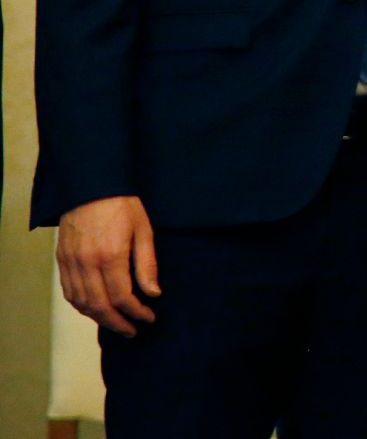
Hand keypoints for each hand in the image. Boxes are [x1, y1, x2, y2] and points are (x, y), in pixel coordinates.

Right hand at [57, 196, 159, 336]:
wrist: (91, 185)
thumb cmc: (122, 205)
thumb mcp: (144, 230)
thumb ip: (147, 264)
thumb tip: (153, 293)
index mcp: (110, 255)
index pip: (122, 297)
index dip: (136, 312)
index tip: (149, 317)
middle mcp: (87, 263)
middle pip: (100, 306)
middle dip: (118, 323)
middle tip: (133, 330)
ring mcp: (71, 263)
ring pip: (82, 303)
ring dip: (99, 318)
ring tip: (117, 323)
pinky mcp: (62, 260)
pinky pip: (69, 292)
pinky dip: (82, 306)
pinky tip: (96, 309)